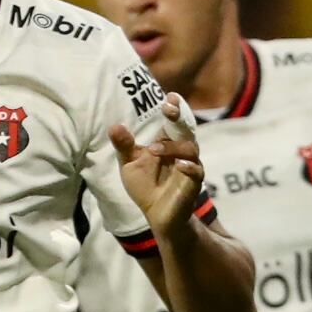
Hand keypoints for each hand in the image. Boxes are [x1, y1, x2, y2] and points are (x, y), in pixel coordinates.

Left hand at [109, 118, 207, 232]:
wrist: (156, 214)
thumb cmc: (145, 186)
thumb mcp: (129, 164)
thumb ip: (124, 146)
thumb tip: (114, 127)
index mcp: (168, 142)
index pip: (173, 120)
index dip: (174, 107)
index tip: (169, 97)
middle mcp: (182, 150)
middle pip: (186, 128)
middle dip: (179, 116)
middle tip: (169, 108)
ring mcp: (190, 165)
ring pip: (190, 148)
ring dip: (173, 146)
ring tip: (154, 151)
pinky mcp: (193, 183)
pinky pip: (196, 171)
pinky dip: (189, 166)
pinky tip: (180, 165)